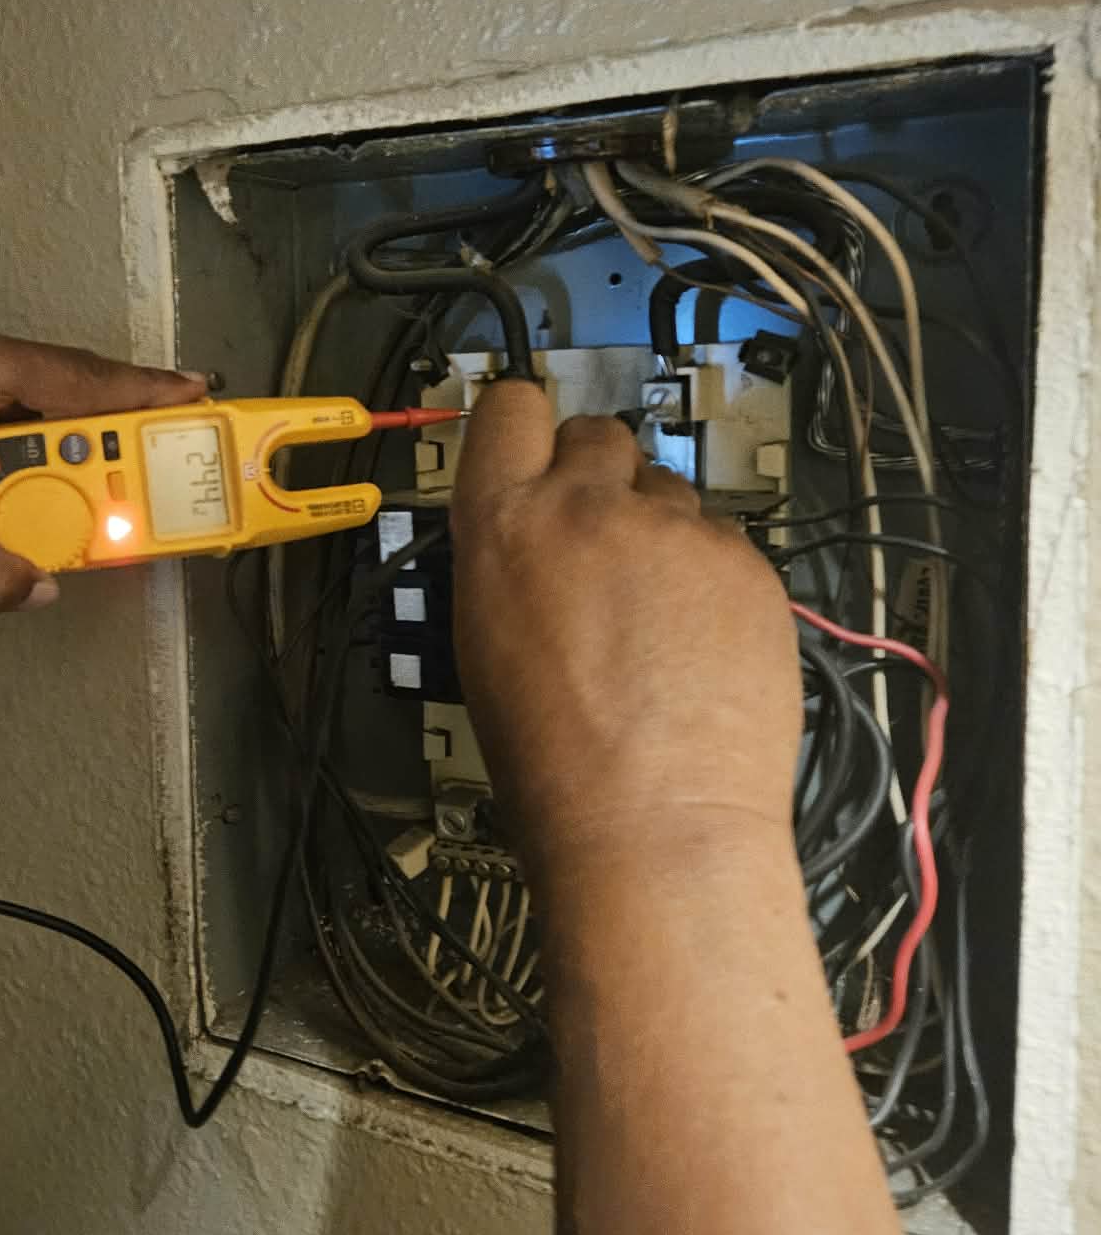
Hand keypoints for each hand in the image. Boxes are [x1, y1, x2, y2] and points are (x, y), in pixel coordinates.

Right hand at [450, 381, 800, 894]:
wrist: (654, 826)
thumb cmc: (552, 764)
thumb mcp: (485, 642)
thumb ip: (512, 559)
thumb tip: (538, 536)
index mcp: (502, 526)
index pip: (510, 407)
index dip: (524, 427)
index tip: (534, 449)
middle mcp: (589, 507)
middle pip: (599, 435)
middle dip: (599, 478)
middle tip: (601, 547)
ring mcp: (679, 530)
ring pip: (670, 494)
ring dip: (660, 535)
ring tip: (657, 622)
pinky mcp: (749, 563)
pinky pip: (725, 544)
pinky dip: (714, 581)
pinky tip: (702, 647)